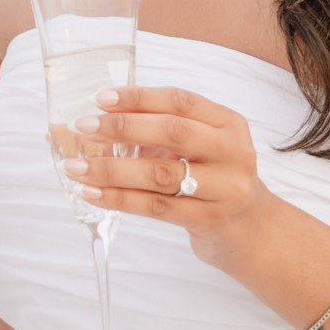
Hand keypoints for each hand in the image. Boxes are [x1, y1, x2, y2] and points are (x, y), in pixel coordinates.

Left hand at [68, 85, 268, 265]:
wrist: (253, 232)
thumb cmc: (217, 181)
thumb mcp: (206, 147)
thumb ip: (167, 132)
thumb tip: (101, 119)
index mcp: (228, 123)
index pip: (179, 101)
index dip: (138, 97)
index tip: (100, 98)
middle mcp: (232, 151)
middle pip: (172, 132)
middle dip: (122, 128)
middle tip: (83, 126)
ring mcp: (224, 188)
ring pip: (159, 173)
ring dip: (111, 169)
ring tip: (76, 167)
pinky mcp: (210, 220)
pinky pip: (157, 207)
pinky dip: (120, 199)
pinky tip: (94, 194)